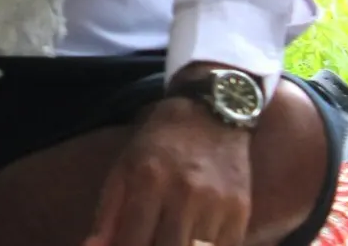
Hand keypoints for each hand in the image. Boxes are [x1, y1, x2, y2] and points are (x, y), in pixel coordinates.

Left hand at [85, 95, 252, 245]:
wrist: (211, 114)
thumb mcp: (124, 168)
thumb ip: (108, 213)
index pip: (132, 240)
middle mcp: (183, 194)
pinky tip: (190, 241)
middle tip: (146, 242)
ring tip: (167, 240)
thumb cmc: (159, 143)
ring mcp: (215, 204)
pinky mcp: (240, 211)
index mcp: (148, 181)